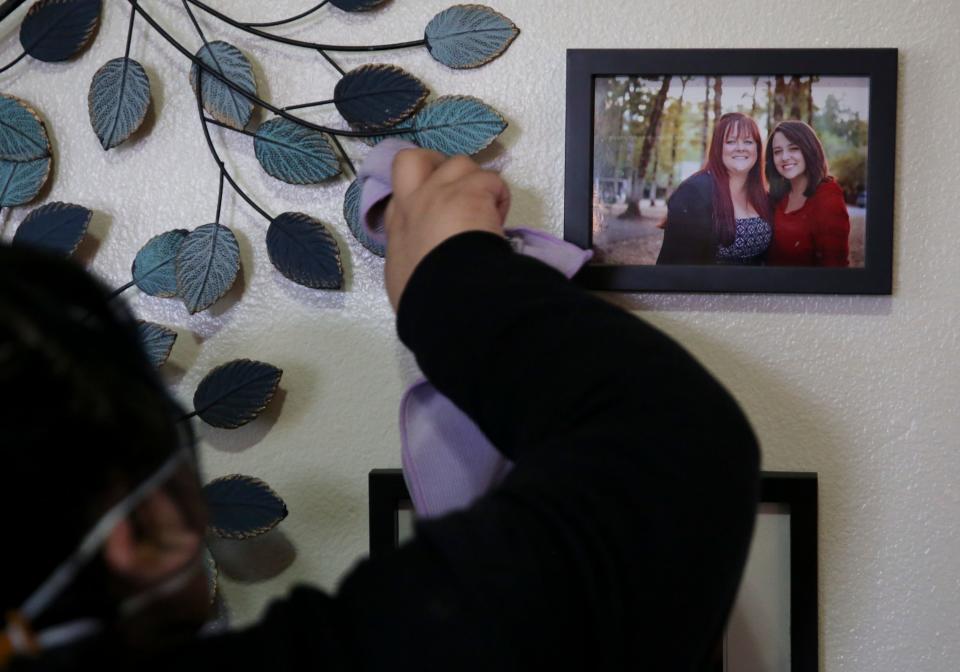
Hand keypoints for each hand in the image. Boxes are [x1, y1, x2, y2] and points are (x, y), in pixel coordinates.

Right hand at [384, 149, 510, 311]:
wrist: (449, 296)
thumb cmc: (425, 297)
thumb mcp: (402, 282)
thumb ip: (409, 264)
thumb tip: (424, 267)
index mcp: (398, 229)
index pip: (399, 198)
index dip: (418, 198)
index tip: (435, 216)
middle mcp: (415, 202)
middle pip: (413, 160)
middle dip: (433, 164)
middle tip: (455, 188)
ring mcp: (443, 193)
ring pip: (459, 163)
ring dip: (474, 182)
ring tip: (486, 210)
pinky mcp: (472, 191)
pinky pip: (492, 180)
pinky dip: (499, 196)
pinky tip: (501, 220)